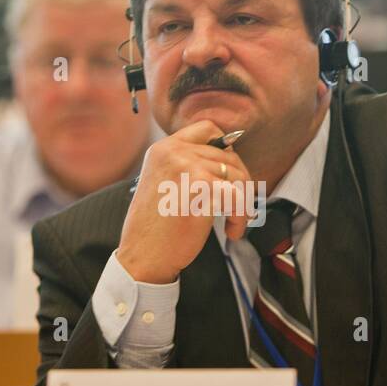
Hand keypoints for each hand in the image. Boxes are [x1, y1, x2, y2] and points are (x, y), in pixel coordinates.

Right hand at [116, 120, 252, 283]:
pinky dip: (241, 216)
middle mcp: (173, 151)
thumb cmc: (155, 230)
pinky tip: (231, 230)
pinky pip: (238, 196)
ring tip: (233, 223)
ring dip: (242, 203)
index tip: (229, 174)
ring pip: (238, 175)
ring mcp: (187, 166)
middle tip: (236, 207)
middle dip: (240, 183)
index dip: (226, 149)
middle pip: (228, 155)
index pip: (207, 129)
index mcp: (163, 149)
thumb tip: (226, 161)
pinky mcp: (201, 186)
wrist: (143, 256)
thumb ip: (187, 167)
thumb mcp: (164, 184)